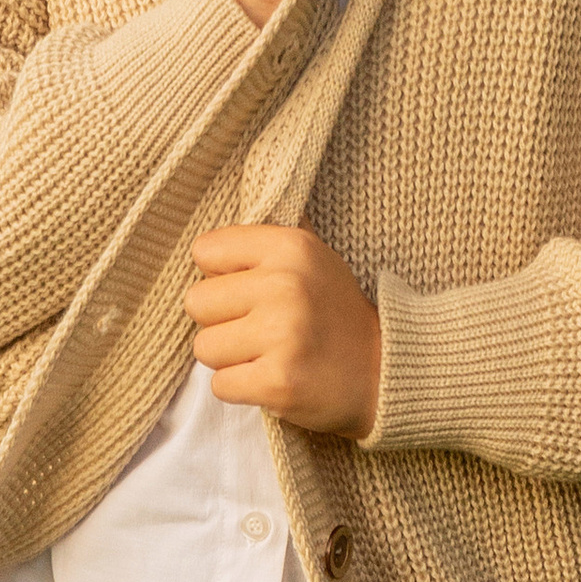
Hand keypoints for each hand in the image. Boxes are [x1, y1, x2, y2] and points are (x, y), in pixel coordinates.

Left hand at [184, 224, 382, 438]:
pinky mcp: (278, 383)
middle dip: (221, 320)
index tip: (249, 289)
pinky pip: (220, 385)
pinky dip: (241, 388)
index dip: (220, 275)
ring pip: (204, 347)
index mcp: (290, 246)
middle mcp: (285, 285)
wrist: (383, 370)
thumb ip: (271, 232)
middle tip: (258, 328)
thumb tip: (243, 194)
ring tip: (267, 353)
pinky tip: (272, 378)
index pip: (205, 250)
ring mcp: (282, 336)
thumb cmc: (335, 311)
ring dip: (229, 357)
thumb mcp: (314, 256)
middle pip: (196, 302)